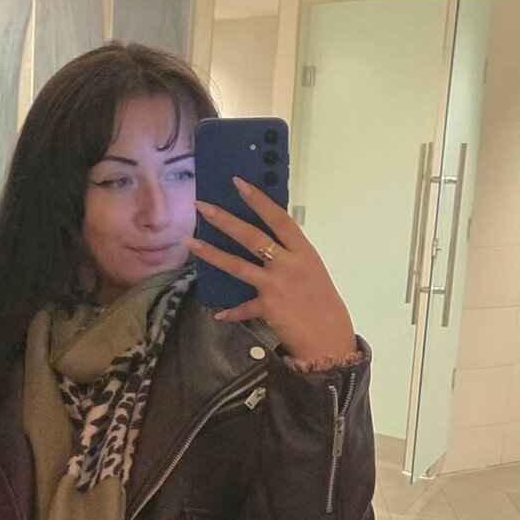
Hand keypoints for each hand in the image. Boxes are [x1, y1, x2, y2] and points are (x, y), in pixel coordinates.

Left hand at [186, 176, 356, 359]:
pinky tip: (220, 314)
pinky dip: (231, 312)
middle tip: (202, 206)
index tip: (239, 183)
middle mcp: (289, 264)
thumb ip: (290, 255)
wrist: (328, 336)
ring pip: (238, 266)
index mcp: (303, 251)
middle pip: (252, 237)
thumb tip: (264, 244)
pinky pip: (242, 308)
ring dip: (212, 254)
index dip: (259, 200)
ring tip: (190, 243)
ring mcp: (276, 285)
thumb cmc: (321, 301)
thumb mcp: (311, 270)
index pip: (279, 219)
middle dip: (225, 219)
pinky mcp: (267, 307)